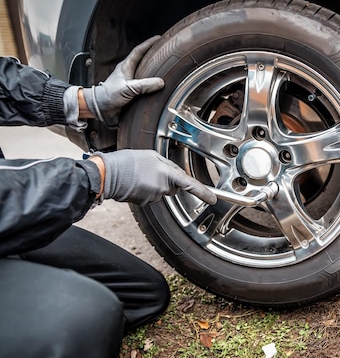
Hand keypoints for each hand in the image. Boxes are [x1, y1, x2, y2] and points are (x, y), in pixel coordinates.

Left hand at [83, 36, 164, 126]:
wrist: (100, 108)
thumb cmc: (108, 96)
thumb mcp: (128, 88)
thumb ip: (144, 85)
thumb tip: (160, 82)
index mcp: (126, 67)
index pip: (138, 51)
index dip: (149, 44)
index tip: (158, 38)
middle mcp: (128, 72)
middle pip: (143, 60)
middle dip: (153, 54)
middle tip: (164, 50)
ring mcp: (130, 81)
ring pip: (144, 72)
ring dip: (153, 69)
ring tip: (165, 66)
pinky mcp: (131, 91)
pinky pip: (144, 84)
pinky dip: (151, 83)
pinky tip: (158, 85)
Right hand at [90, 149, 216, 205]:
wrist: (107, 175)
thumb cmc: (127, 162)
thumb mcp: (151, 155)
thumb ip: (167, 164)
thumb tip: (175, 172)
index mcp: (166, 173)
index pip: (190, 184)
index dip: (203, 192)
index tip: (213, 199)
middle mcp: (162, 187)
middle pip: (174, 187)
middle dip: (168, 180)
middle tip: (152, 170)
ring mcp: (153, 196)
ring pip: (162, 191)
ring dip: (155, 183)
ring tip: (140, 174)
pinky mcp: (144, 202)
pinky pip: (151, 195)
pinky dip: (146, 189)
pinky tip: (136, 181)